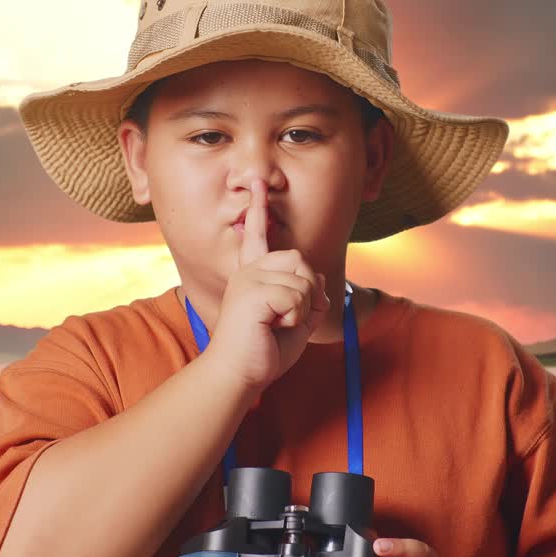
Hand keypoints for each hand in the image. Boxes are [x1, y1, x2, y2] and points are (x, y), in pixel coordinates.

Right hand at [205, 179, 330, 392]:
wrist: (238, 374)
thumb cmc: (263, 352)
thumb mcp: (296, 322)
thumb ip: (308, 299)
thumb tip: (317, 281)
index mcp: (254, 275)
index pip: (259, 235)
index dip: (258, 207)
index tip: (257, 182)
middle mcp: (248, 271)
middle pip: (300, 259)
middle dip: (308, 291)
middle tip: (289, 317)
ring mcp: (248, 279)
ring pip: (303, 281)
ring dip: (302, 310)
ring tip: (278, 325)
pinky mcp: (252, 292)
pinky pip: (297, 297)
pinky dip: (296, 318)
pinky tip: (275, 327)